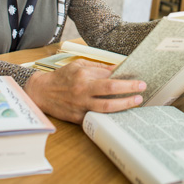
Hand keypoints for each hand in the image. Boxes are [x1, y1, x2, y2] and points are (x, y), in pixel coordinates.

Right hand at [24, 59, 145, 123]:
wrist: (41, 92)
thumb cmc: (61, 77)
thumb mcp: (78, 65)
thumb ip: (98, 67)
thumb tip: (117, 68)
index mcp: (82, 77)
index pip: (108, 78)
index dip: (125, 80)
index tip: (138, 81)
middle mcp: (82, 92)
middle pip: (110, 92)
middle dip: (128, 91)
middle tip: (142, 90)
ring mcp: (80, 106)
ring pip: (105, 108)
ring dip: (123, 105)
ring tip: (136, 101)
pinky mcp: (78, 118)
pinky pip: (97, 118)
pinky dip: (110, 117)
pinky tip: (121, 114)